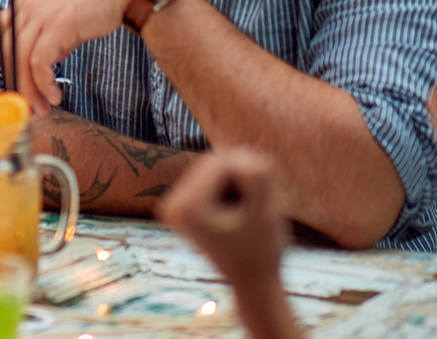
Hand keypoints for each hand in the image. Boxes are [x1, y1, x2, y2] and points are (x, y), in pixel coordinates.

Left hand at [0, 0, 139, 113]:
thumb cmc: (95, 0)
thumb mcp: (59, 12)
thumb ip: (44, 33)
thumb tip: (38, 66)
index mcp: (24, 2)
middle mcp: (27, 7)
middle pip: (7, 52)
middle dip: (13, 84)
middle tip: (23, 106)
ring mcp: (41, 15)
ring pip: (21, 61)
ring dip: (30, 91)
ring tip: (42, 108)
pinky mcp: (57, 27)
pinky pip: (40, 63)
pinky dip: (44, 84)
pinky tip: (55, 95)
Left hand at [158, 148, 288, 289]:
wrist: (252, 281)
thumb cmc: (262, 252)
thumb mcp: (265, 216)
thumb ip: (258, 182)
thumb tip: (246, 155)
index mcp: (185, 207)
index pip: (221, 163)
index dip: (251, 173)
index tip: (265, 197)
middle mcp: (170, 204)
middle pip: (213, 162)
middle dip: (241, 175)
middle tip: (258, 202)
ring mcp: (172, 204)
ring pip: (213, 167)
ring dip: (237, 180)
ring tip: (245, 210)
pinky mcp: (181, 204)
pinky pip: (209, 177)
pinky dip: (229, 186)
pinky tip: (236, 210)